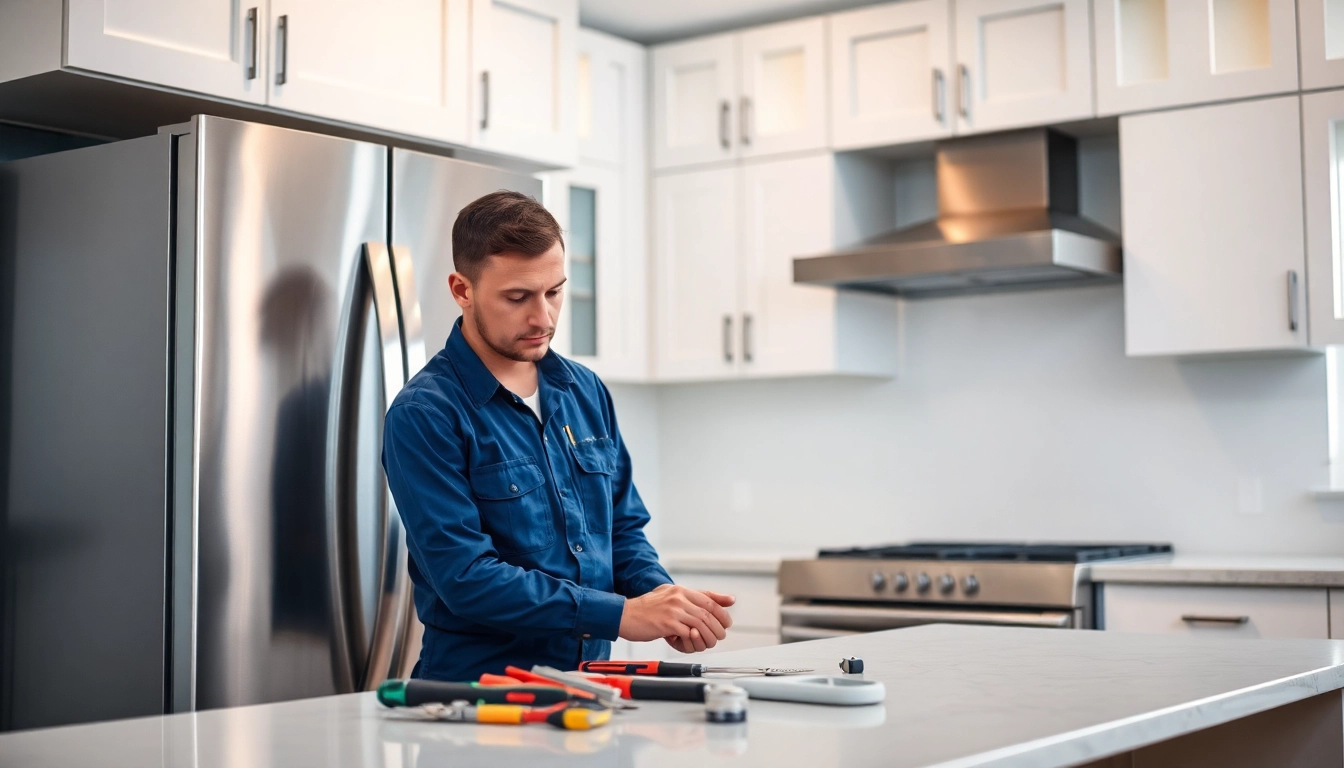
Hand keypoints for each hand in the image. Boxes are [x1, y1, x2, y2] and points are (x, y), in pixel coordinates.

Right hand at [618, 585, 734, 651]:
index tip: (726, 622)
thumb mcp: (669, 596)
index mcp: (680, 590)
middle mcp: (678, 597)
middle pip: (708, 612)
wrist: (624, 615)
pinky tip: (691, 641)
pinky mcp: (666, 623)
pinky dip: (693, 639)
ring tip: (708, 642)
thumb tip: (722, 599)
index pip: (709, 599)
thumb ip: (691, 598)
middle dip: (717, 627)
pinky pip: (687, 632)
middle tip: (719, 636)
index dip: (722, 612)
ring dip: (708, 636)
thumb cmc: (646, 609)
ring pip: (701, 623)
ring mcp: (672, 610)